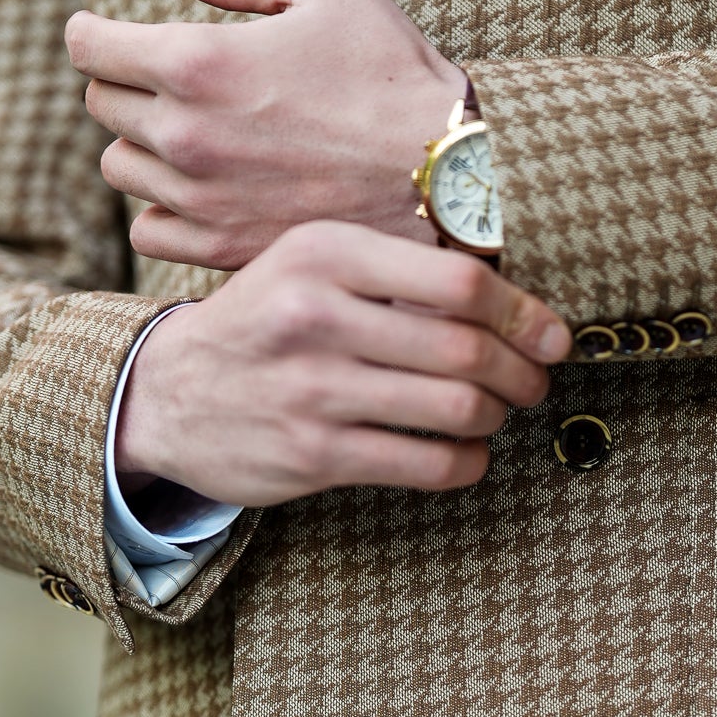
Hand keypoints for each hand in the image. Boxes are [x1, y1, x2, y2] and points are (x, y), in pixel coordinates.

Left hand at [66, 0, 466, 271]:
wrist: (448, 175)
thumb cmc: (395, 71)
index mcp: (196, 61)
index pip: (87, 46)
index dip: (91, 31)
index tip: (106, 31)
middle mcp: (184, 134)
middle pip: (100, 104)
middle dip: (125, 83)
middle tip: (170, 79)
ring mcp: (199, 198)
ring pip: (120, 168)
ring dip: (143, 146)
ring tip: (191, 135)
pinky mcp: (222, 248)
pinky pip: (147, 232)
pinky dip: (161, 209)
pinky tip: (200, 190)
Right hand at [114, 222, 570, 506]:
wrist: (166, 392)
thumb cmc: (264, 322)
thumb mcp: (310, 265)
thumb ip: (394, 269)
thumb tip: (512, 296)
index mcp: (326, 253)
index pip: (459, 281)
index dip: (523, 312)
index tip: (550, 334)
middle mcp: (316, 314)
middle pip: (466, 348)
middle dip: (520, 371)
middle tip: (532, 380)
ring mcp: (312, 388)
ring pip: (455, 407)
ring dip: (495, 416)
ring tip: (494, 412)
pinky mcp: (311, 452)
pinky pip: (425, 463)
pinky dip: (465, 462)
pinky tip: (465, 453)